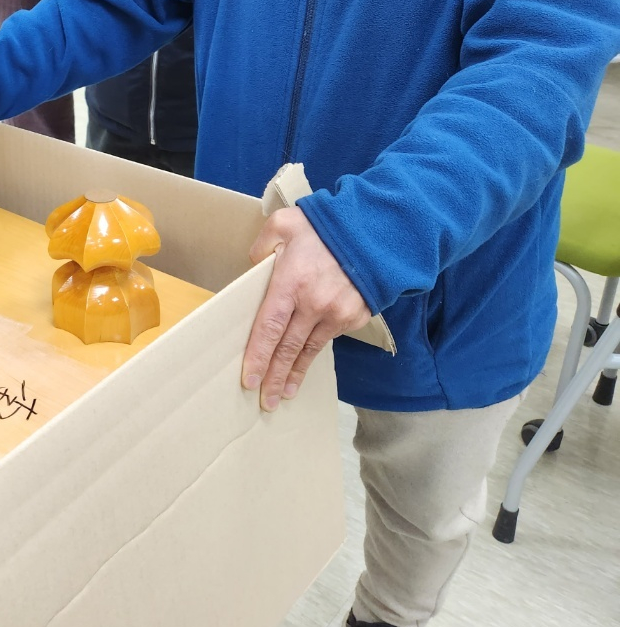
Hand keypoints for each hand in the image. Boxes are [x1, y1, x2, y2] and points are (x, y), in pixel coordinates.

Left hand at [243, 207, 371, 411]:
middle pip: (288, 349)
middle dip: (275, 377)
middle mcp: (313, 304)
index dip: (258, 357)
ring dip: (295, 374)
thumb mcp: (284, 223)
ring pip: (309, 350)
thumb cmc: (325, 225)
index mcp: (291, 282)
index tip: (249, 380)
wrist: (377, 230)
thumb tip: (253, 266)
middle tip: (264, 402)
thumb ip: (262, 244)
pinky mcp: (353, 317)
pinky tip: (303, 366)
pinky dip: (313, 354)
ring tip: (284, 394)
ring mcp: (336, 313)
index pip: (268, 328)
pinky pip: (327, 338)